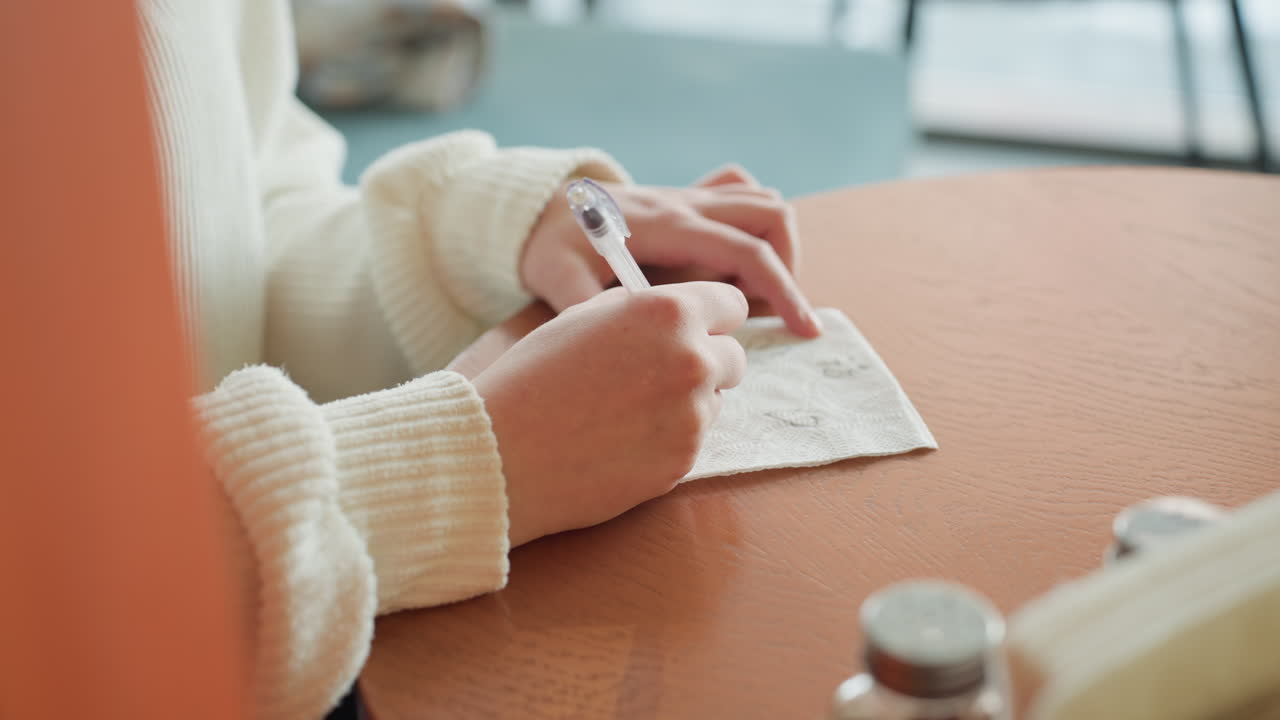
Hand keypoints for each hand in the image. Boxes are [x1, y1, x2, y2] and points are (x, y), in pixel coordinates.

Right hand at [473, 282, 747, 545]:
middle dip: (705, 362)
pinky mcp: (683, 461)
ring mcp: (692, 415)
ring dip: (687, 403)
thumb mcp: (582, 317)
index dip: (711, 318)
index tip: (696, 330)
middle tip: (658, 375)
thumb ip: (639, 309)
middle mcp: (692, 359)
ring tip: (626, 411)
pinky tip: (621, 440)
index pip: (732, 305)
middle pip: (734, 356)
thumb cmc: (532, 378)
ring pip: (714, 401)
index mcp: (668, 312)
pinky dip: (668, 439)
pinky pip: (693, 441)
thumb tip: (673, 310)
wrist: (502, 453)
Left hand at [521, 164, 821, 337]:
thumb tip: (623, 338)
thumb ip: (587, 305)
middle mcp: (686, 203)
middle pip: (770, 216)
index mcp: (666, 226)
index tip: (805, 330)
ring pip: (764, 200)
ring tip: (750, 291)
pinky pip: (740, 190)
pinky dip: (754, 220)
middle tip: (766, 313)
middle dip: (786, 267)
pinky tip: (731, 258)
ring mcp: (689, 196)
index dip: (783, 291)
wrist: (535, 208)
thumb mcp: (556, 278)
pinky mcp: (687, 197)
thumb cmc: (548, 247)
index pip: (745, 252)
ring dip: (775, 244)